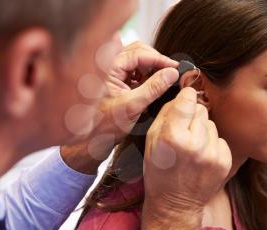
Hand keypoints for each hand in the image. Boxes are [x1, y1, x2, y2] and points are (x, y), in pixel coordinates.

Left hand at [61, 41, 178, 173]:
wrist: (92, 140)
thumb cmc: (104, 127)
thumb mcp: (132, 107)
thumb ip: (153, 88)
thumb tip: (172, 73)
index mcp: (108, 69)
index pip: (138, 53)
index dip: (159, 59)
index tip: (175, 68)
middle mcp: (108, 67)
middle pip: (138, 52)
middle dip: (156, 62)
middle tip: (170, 74)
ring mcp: (113, 73)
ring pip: (137, 61)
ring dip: (151, 69)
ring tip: (161, 83)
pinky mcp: (117, 81)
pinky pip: (135, 72)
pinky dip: (146, 77)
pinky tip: (152, 88)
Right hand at [142, 88, 231, 229]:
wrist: (175, 203)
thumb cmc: (159, 171)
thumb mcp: (151, 140)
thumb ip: (165, 113)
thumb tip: (182, 96)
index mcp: (173, 137)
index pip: (188, 99)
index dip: (185, 98)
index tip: (184, 101)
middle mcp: (195, 144)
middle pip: (201, 110)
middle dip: (192, 116)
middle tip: (183, 132)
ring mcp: (212, 154)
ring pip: (211, 124)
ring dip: (202, 131)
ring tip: (192, 147)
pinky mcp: (224, 161)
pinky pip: (220, 138)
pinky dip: (211, 143)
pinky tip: (201, 156)